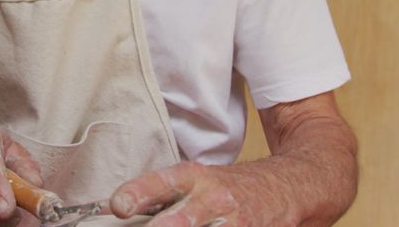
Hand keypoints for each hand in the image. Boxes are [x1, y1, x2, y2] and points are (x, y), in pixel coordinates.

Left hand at [109, 162, 240, 225]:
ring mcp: (230, 222)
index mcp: (193, 177)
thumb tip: (119, 211)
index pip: (161, 183)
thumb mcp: (195, 182)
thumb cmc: (226, 187)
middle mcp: (212, 199)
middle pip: (180, 221)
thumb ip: (161, 196)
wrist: (280, 187)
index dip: (138, 193)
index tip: (118, 206)